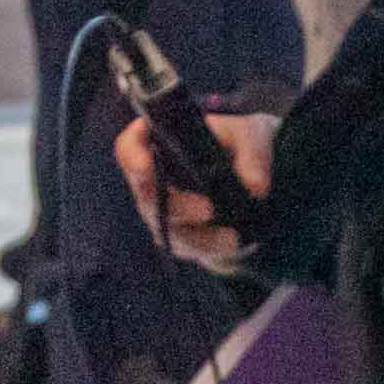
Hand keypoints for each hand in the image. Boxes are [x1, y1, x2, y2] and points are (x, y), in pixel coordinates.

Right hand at [105, 105, 277, 268]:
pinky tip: (233, 242)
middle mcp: (150, 179)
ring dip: (198, 235)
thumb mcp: (249, 136)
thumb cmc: (235, 139)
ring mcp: (161, 210)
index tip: (148, 164)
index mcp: (156, 142)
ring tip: (231, 236)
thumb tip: (255, 187)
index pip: (128, 148)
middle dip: (178, 205)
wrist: (244, 166)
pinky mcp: (178, 234)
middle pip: (148, 196)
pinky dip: (211, 247)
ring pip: (168, 229)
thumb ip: (252, 155)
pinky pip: (188, 246)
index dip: (132, 156)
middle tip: (209, 208)